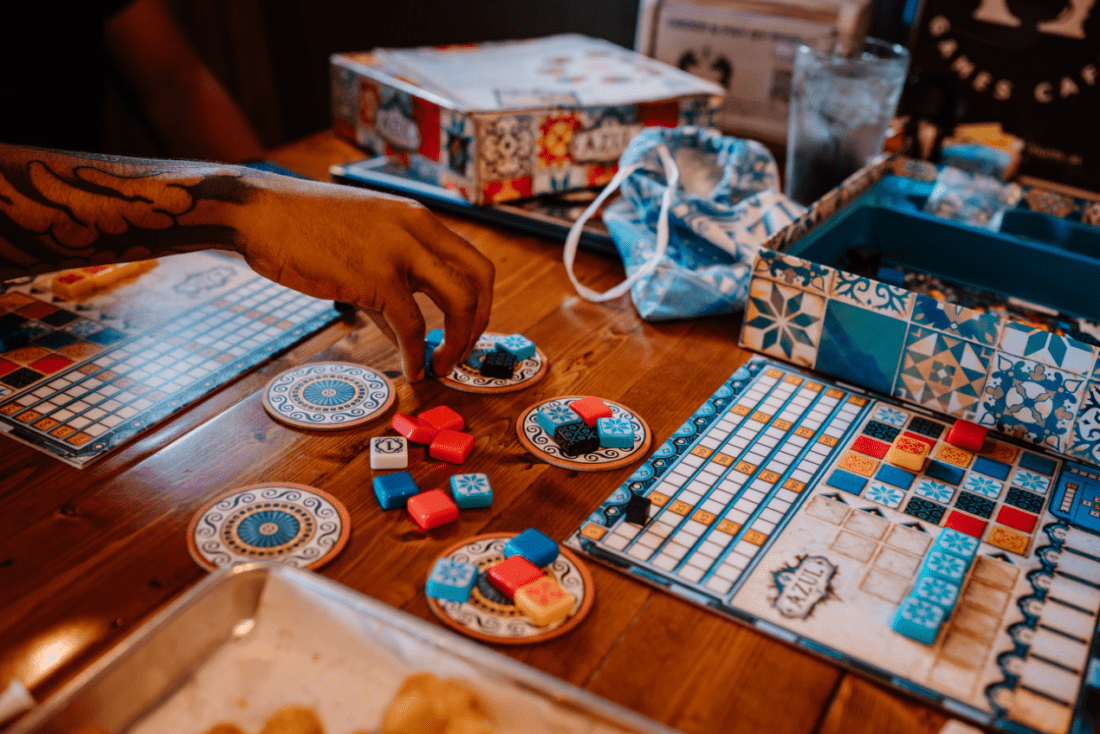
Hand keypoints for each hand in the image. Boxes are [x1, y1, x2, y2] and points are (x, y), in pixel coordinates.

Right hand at [237, 174, 493, 380]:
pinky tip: (411, 370)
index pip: (474, 261)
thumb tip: (406, 337)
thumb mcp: (362, 246)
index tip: (467, 331)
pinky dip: (417, 354)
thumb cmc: (303, 228)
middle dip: (480, 322)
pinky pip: (413, 325)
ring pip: (459, 302)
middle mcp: (419, 230)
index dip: (480, 303)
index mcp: (419, 220)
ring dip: (457, 343)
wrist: (260, 212)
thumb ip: (389, 289)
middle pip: (481, 279)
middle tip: (463, 352)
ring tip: (440, 366)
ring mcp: (400, 252)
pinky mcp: (375, 277)